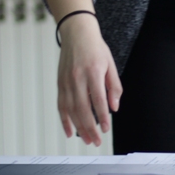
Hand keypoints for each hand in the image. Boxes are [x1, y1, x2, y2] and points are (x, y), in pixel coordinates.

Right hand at [57, 14, 121, 145]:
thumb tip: (114, 107)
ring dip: (79, 128)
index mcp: (93, 72)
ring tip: (87, 139)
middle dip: (90, 128)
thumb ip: (114, 87)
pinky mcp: (60, 84)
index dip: (102, 117)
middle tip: (96, 141)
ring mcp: (66, 82)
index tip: (106, 128)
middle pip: (83, 109)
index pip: (98, 100)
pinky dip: (64, 121)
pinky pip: (61, 106)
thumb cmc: (95, 48)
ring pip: (71, 110)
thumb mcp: (110, 64)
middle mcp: (77, 78)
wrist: (76, 33)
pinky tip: (70, 131)